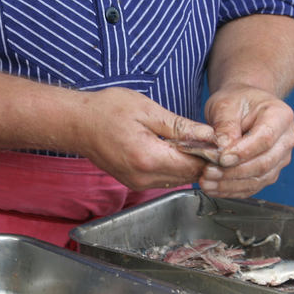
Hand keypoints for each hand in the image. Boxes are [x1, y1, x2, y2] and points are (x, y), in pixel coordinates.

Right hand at [70, 87, 216, 190]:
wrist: (78, 124)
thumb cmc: (108, 111)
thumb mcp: (148, 111)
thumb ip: (181, 127)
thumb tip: (209, 135)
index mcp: (149, 158)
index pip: (194, 165)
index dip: (209, 154)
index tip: (216, 139)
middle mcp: (144, 177)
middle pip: (188, 176)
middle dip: (200, 160)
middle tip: (205, 138)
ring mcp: (137, 183)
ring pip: (177, 180)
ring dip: (186, 164)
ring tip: (188, 142)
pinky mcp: (134, 183)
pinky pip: (163, 179)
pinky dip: (172, 167)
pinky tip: (171, 149)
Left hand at [197, 83, 293, 197]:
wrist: (244, 107)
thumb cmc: (237, 102)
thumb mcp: (226, 105)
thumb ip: (225, 125)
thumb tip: (222, 148)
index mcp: (281, 116)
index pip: (265, 138)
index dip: (243, 152)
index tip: (221, 158)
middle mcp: (287, 139)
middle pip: (264, 162)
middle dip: (233, 172)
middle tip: (208, 172)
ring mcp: (281, 158)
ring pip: (259, 178)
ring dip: (231, 184)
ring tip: (206, 182)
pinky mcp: (270, 172)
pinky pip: (253, 186)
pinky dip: (232, 190)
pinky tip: (214, 189)